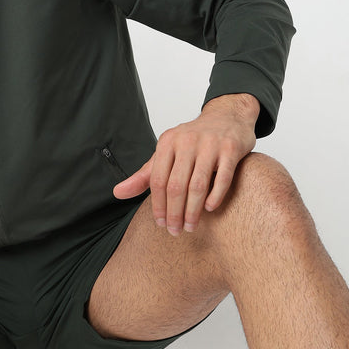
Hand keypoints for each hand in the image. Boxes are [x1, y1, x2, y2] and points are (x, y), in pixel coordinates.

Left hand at [113, 93, 259, 234]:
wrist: (227, 117)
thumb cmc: (193, 141)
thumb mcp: (166, 154)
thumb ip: (144, 175)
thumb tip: (117, 193)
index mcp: (167, 142)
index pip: (157, 180)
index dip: (158, 205)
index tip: (161, 224)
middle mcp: (186, 141)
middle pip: (176, 185)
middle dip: (174, 213)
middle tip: (176, 231)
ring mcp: (210, 144)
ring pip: (198, 185)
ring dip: (193, 210)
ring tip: (190, 226)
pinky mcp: (231, 149)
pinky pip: (222, 178)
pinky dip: (215, 196)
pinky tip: (210, 209)